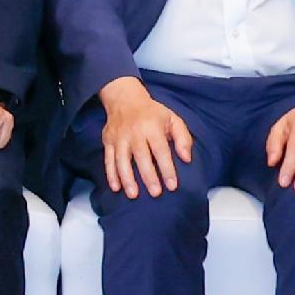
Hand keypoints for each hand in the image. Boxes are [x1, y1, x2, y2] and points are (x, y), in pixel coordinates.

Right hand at [97, 77, 192, 196]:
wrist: (124, 99)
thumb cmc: (152, 113)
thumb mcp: (173, 119)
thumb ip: (183, 138)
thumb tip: (186, 159)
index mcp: (152, 127)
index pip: (160, 150)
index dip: (167, 168)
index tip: (172, 185)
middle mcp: (134, 132)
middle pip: (141, 156)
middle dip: (148, 176)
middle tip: (155, 193)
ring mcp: (119, 137)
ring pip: (122, 159)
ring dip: (127, 178)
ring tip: (133, 195)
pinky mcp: (108, 141)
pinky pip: (108, 159)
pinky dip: (110, 174)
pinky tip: (115, 187)